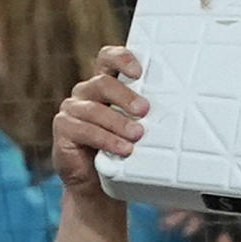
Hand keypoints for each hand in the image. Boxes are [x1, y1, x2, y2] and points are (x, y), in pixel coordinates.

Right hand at [52, 45, 148, 199]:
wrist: (97, 183)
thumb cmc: (120, 151)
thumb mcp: (135, 128)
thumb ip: (144, 116)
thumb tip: (176, 111)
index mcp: (104, 85)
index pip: (108, 58)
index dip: (121, 58)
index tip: (139, 72)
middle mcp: (85, 93)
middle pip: (102, 82)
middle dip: (125, 96)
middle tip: (144, 111)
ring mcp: (72, 109)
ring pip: (95, 109)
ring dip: (119, 123)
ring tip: (137, 136)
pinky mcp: (63, 129)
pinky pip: (84, 130)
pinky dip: (106, 140)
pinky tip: (122, 149)